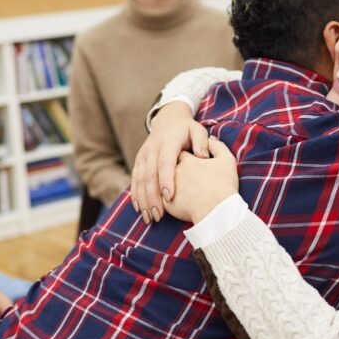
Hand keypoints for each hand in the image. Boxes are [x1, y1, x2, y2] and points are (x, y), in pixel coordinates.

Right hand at [132, 102, 208, 223]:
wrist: (168, 119)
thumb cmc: (187, 129)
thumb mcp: (198, 129)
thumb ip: (202, 142)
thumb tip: (203, 156)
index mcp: (168, 142)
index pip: (165, 162)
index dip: (166, 180)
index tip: (170, 197)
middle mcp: (152, 149)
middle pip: (149, 175)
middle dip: (152, 197)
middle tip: (159, 216)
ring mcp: (143, 155)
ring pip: (139, 180)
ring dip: (143, 200)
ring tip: (150, 218)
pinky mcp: (139, 161)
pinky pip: (134, 179)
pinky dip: (136, 195)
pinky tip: (140, 209)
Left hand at [163, 137, 238, 223]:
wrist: (218, 212)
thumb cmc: (224, 186)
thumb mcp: (227, 161)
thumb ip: (217, 146)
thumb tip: (211, 140)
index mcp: (187, 160)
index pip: (180, 154)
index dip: (184, 157)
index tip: (189, 162)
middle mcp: (175, 172)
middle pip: (168, 168)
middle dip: (170, 171)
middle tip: (181, 178)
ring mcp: (168, 187)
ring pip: (162, 184)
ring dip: (165, 186)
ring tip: (176, 193)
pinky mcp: (167, 204)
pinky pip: (161, 200)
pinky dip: (163, 201)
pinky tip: (171, 204)